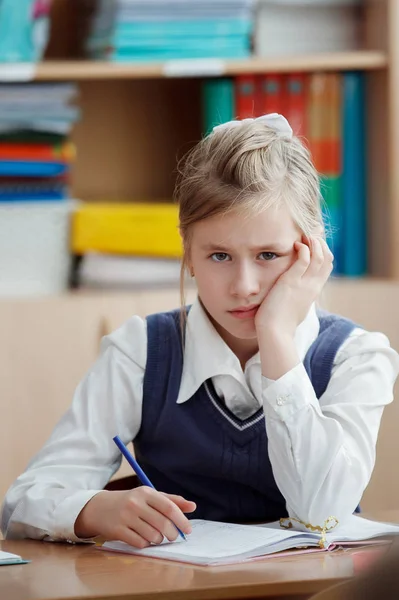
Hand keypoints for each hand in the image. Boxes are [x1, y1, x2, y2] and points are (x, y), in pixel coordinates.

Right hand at [74, 487, 195, 546]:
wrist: (100, 508)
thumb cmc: (131, 502)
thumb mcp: (150, 496)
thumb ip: (171, 501)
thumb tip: (193, 506)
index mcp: (146, 492)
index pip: (169, 508)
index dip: (182, 520)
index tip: (188, 530)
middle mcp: (135, 503)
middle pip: (163, 523)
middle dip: (172, 533)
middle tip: (173, 536)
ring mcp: (125, 517)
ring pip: (153, 535)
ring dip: (159, 539)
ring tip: (156, 536)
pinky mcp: (118, 531)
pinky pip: (140, 543)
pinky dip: (146, 544)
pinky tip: (143, 538)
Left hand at [255, 236, 332, 338]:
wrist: (275, 332)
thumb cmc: (281, 323)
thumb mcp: (295, 307)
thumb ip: (298, 297)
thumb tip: (295, 295)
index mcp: (314, 291)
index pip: (327, 266)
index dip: (323, 252)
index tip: (313, 243)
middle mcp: (313, 286)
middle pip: (327, 259)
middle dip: (321, 244)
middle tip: (310, 236)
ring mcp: (304, 284)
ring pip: (320, 256)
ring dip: (314, 243)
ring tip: (305, 236)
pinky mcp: (292, 282)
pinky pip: (305, 259)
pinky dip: (304, 248)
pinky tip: (296, 244)